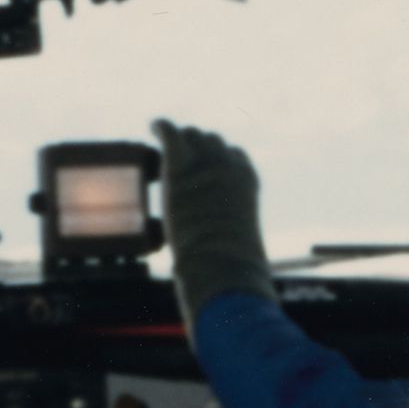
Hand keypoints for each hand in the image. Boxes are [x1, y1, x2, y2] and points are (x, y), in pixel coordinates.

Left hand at [156, 120, 271, 324]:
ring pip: (191, 135)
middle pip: (211, 142)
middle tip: (183, 159)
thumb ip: (239, 242)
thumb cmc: (233, 265)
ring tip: (169, 146)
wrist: (220, 260)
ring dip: (181, 141)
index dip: (218, 161)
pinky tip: (155, 126)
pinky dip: (161, 127)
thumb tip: (253, 281)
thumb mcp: (242, 246)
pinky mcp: (180, 164)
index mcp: (247, 180)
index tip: (207, 169)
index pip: (234, 156)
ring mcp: (203, 161)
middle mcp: (228, 164)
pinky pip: (170, 132)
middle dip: (198, 148)